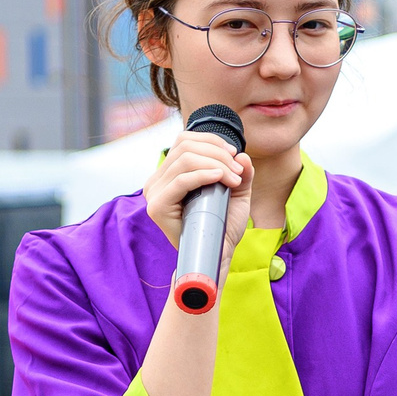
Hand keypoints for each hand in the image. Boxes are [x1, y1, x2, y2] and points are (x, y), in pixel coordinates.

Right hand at [143, 127, 252, 260]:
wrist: (218, 254)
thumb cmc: (223, 225)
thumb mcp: (237, 193)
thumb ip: (240, 173)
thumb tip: (242, 155)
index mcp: (169, 174)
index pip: (184, 141)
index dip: (211, 141)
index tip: (234, 155)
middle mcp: (157, 180)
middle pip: (185, 147)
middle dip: (217, 154)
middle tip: (237, 172)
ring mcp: (154, 193)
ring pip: (184, 160)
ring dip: (215, 164)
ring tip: (234, 180)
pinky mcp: (157, 207)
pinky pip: (181, 180)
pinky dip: (203, 175)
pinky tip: (220, 178)